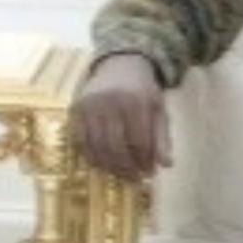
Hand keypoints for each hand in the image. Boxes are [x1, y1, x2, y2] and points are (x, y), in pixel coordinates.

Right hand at [75, 53, 169, 180]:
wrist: (119, 64)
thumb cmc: (143, 90)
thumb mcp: (159, 109)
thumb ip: (162, 137)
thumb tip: (166, 165)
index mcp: (135, 101)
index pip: (139, 141)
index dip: (144, 160)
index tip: (149, 172)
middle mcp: (109, 102)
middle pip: (116, 147)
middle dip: (126, 167)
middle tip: (134, 178)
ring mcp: (89, 106)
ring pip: (97, 147)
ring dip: (109, 166)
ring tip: (120, 173)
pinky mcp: (76, 109)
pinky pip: (81, 141)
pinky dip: (92, 156)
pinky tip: (103, 163)